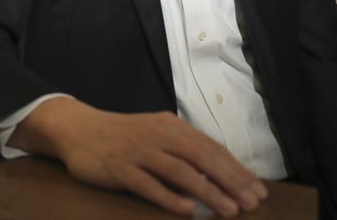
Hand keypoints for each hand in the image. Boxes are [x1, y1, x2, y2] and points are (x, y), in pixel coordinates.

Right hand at [9, 97, 268, 216]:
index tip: (258, 190)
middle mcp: (159, 135)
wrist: (78, 129)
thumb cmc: (123, 136)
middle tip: (252, 203)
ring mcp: (139, 151)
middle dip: (230, 181)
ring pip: (180, 171)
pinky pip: (148, 184)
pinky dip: (169, 197)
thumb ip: (182, 150)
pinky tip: (187, 210)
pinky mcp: (119, 168)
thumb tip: (218, 174)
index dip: (236, 169)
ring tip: (229, 211)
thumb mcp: (156, 135)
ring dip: (208, 191)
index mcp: (171, 126)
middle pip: (201, 158)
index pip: (211, 148)